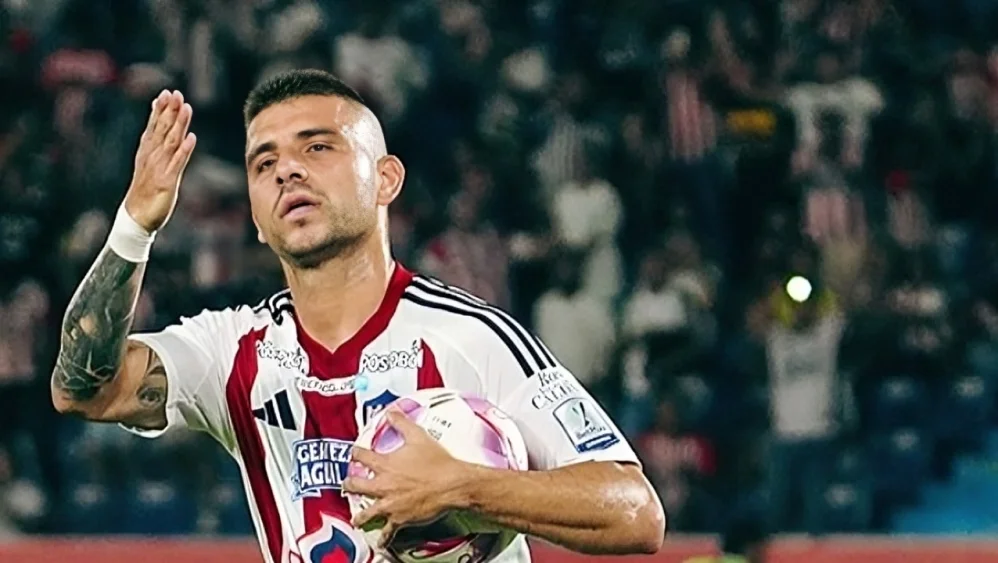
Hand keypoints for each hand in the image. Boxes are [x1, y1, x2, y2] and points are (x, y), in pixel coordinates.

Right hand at [123, 90, 196, 231]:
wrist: (136, 216)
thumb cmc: (145, 189)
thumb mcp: (149, 164)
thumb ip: (156, 145)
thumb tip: (161, 126)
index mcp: (147, 151)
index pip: (154, 126)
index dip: (161, 109)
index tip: (168, 92)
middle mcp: (152, 156)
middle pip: (162, 129)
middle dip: (169, 111)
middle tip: (175, 93)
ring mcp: (158, 168)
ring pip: (170, 142)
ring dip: (178, 124)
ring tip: (186, 108)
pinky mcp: (166, 181)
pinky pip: (177, 164)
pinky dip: (184, 150)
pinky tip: (191, 138)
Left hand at [343, 409, 471, 547]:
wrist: (451, 484)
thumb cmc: (437, 462)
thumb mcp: (418, 436)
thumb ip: (402, 423)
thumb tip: (393, 411)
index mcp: (385, 464)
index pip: (362, 456)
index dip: (355, 453)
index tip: (353, 453)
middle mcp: (383, 485)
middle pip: (357, 486)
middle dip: (349, 485)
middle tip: (346, 485)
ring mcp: (390, 504)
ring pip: (367, 512)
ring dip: (360, 516)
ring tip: (357, 519)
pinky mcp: (400, 518)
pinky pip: (388, 532)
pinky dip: (383, 538)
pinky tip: (381, 542)